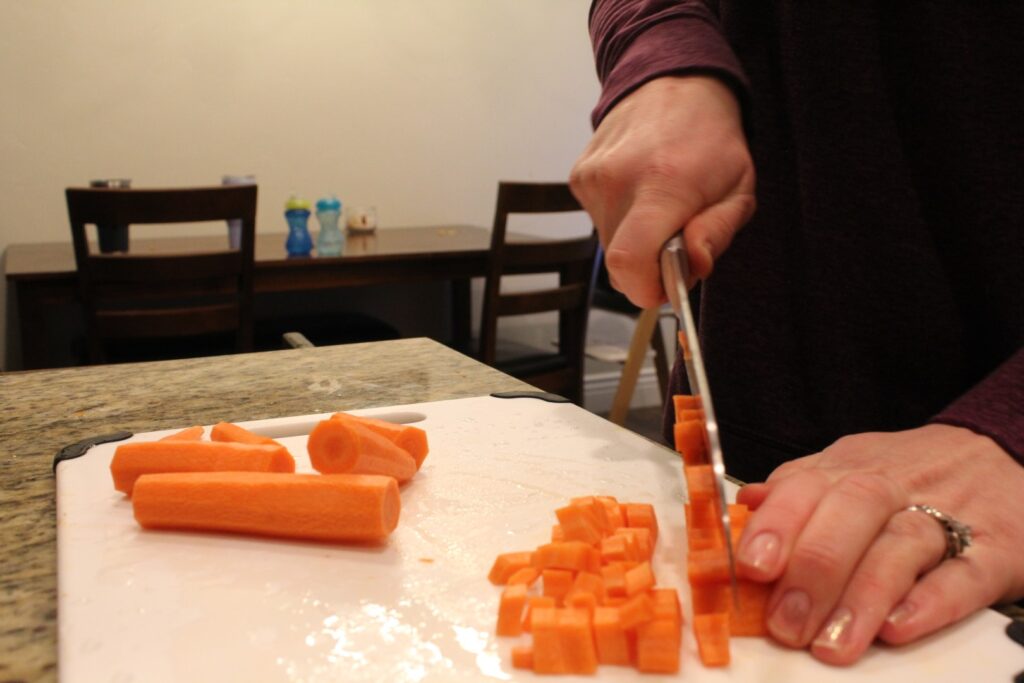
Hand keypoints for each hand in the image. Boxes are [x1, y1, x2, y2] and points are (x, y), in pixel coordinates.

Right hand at [569, 76, 754, 306]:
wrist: (673, 81)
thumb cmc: (711, 136)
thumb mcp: (739, 187)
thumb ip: (716, 233)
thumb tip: (692, 268)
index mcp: (662, 185)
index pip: (629, 263)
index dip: (646, 290)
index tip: (667, 286)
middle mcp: (617, 181)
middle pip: (619, 263)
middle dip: (649, 268)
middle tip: (677, 242)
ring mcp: (592, 178)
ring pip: (609, 245)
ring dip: (636, 242)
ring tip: (661, 209)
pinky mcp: (579, 177)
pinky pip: (600, 222)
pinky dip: (622, 220)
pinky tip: (641, 192)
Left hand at [735, 424, 1023, 664]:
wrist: (1003, 452)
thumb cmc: (914, 471)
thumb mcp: (852, 464)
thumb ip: (798, 487)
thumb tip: (744, 504)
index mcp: (852, 467)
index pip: (806, 486)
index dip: (776, 526)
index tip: (751, 568)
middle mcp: (896, 486)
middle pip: (851, 512)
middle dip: (813, 569)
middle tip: (787, 622)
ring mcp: (949, 516)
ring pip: (902, 546)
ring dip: (863, 596)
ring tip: (831, 642)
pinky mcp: (997, 550)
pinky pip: (965, 574)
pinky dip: (931, 602)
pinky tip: (899, 627)